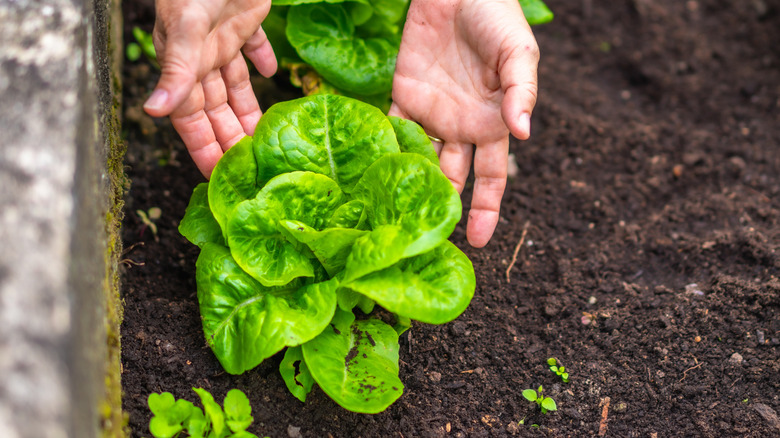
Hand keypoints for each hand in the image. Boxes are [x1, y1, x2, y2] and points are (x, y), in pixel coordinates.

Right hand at [143, 0, 276, 177]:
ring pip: (236, 87)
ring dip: (249, 112)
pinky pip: (255, 48)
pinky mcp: (246, 17)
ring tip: (266, 140)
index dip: (203, 147)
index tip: (215, 179)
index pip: (192, 117)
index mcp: (185, 63)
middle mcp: (203, 56)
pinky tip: (274, 76)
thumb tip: (153, 112)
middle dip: (229, 138)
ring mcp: (224, 37)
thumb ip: (175, 70)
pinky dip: (264, 62)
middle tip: (249, 170)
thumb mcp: (186, 29)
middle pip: (217, 108)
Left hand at [389, 0, 538, 246]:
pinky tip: (375, 178)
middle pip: (453, 180)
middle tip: (429, 243)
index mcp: (492, 124)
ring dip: (411, 187)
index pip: (491, 178)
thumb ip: (522, 92)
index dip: (487, 210)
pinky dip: (385, 151)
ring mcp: (431, 114)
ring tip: (398, 219)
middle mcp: (461, 127)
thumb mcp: (519, 53)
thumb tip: (524, 134)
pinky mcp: (403, 96)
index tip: (480, 243)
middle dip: (444, 211)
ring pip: (420, 162)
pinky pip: (392, 130)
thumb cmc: (497, 17)